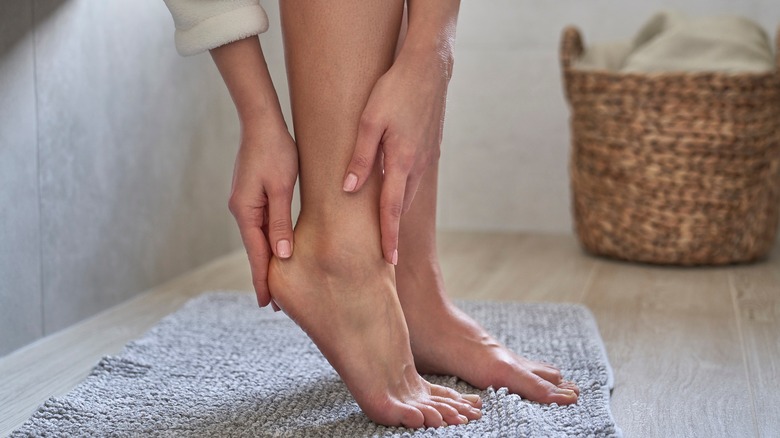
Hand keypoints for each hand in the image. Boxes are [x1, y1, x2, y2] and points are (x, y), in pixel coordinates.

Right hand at [229, 120, 297, 307]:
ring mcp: (244, 203)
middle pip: (255, 250)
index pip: (256, 254)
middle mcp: (240, 210)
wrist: (262, 122)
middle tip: (274, 305)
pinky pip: (260, 226)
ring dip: (267, 260)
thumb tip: (281, 254)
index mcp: (245, 211)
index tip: (267, 305)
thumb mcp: (282, 187)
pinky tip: (276, 251)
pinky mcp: (251, 195)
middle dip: (264, 276)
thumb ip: (281, 221)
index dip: (262, 280)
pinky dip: (268, 242)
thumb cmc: (276, 151)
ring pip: (258, 239)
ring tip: (277, 283)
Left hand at [342, 51, 450, 264]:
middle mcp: (417, 165)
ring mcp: (426, 157)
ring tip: (386, 230)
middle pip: (402, 206)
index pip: (392, 209)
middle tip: (384, 256)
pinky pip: (413, 177)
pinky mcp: (428, 148)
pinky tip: (394, 193)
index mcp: (402, 161)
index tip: (388, 261)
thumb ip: (360, 156)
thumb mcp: (369, 121)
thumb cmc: (395, 90)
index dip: (388, 237)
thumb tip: (348, 188)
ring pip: (408, 192)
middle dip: (393, 231)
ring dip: (397, 212)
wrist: (429, 67)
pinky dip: (403, 192)